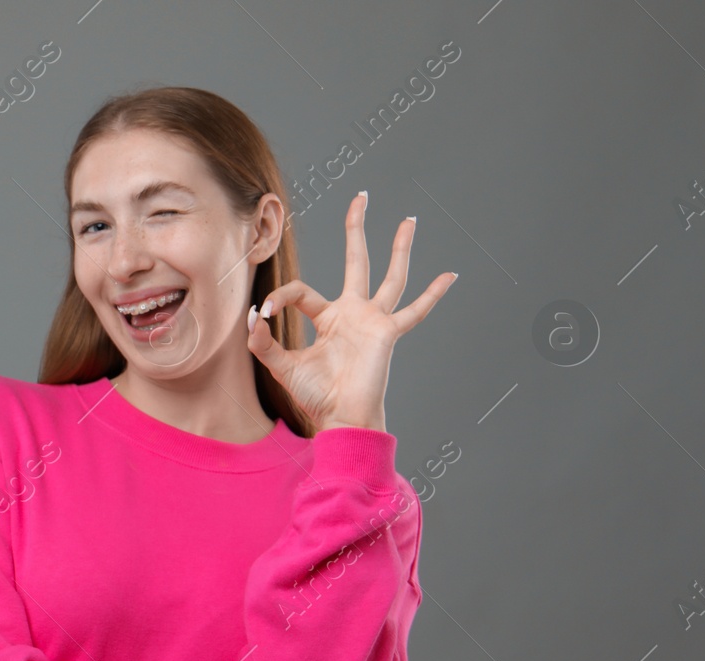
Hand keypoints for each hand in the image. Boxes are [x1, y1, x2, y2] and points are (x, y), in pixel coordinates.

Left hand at [245, 191, 456, 433]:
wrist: (340, 419)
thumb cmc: (316, 396)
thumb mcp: (282, 366)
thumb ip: (264, 342)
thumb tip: (255, 316)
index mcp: (327, 318)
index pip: (302, 291)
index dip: (281, 296)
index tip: (266, 308)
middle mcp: (353, 313)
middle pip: (356, 261)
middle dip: (356, 229)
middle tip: (360, 198)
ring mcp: (373, 320)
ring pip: (390, 276)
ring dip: (399, 248)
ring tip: (409, 220)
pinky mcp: (387, 332)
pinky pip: (415, 311)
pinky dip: (432, 294)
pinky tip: (450, 275)